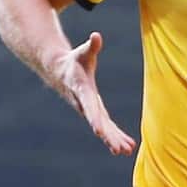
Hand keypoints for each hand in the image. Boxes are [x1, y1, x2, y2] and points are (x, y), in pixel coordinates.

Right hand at [54, 31, 136, 155]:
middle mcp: (85, 104)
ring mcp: (89, 110)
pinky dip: (115, 136)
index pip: (89, 107)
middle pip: (99, 122)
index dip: (94, 119)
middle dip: (109, 136)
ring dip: (114, 140)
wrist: (60, 72)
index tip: (99, 131)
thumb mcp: (82, 52)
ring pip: (104, 127)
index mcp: (82, 91)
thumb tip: (96, 36)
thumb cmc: (74, 60)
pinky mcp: (95, 112)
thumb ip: (91, 46)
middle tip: (120, 149)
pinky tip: (126, 146)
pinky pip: (106, 126)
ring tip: (126, 151)